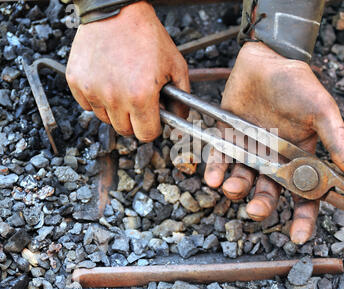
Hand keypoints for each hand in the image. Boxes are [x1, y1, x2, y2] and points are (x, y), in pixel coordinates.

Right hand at [66, 1, 188, 141]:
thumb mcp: (176, 66)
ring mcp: (92, 90)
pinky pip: (87, 105)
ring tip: (122, 86)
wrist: (117, 11)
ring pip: (105, 119)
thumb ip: (181, 98)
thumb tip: (179, 118)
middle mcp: (115, 96)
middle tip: (139, 101)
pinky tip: (107, 81)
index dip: (153, 128)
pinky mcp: (76, 82)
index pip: (146, 135)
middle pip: (124, 130)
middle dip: (135, 120)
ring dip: (115, 110)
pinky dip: (97, 99)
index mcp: (141, 96)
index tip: (153, 120)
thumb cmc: (146, 35)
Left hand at [204, 42, 343, 243]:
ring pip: (243, 180)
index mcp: (301, 158)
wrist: (267, 59)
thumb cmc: (298, 83)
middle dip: (262, 206)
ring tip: (232, 188)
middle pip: (269, 193)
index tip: (299, 236)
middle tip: (257, 209)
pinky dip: (215, 171)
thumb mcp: (322, 110)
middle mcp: (275, 159)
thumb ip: (337, 140)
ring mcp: (251, 150)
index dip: (303, 219)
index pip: (305, 196)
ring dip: (236, 190)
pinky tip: (214, 177)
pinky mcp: (229, 138)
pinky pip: (220, 161)